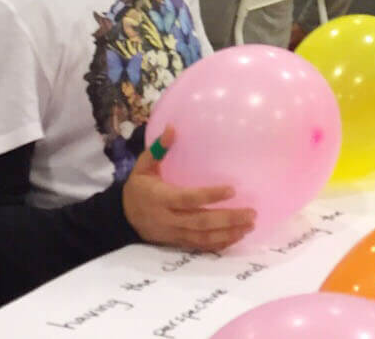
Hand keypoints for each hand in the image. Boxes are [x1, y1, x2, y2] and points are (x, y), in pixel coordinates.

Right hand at [123, 127, 255, 251]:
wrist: (123, 218)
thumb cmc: (137, 188)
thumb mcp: (143, 166)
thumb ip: (158, 149)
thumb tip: (172, 127)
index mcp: (160, 198)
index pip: (188, 198)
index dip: (210, 195)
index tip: (232, 190)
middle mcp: (169, 219)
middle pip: (201, 222)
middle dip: (227, 219)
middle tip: (251, 213)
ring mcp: (174, 233)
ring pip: (203, 238)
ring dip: (228, 233)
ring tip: (250, 225)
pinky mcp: (178, 242)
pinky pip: (201, 246)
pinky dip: (219, 244)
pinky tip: (237, 237)